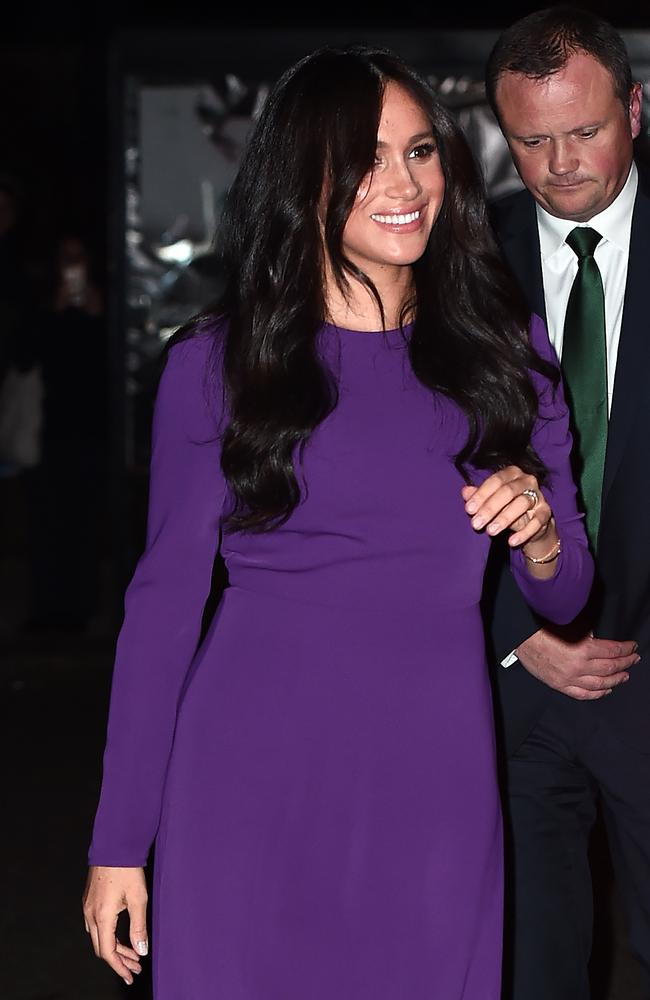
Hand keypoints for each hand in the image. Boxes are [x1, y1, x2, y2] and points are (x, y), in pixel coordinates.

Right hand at [82, 866, 147, 984]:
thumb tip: (141, 950)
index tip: (131, 975)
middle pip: (101, 947)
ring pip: (98, 937)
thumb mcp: (138, 898)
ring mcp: (88, 906)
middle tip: (135, 967)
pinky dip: (108, 935)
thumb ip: (139, 926)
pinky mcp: (89, 899)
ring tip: (132, 953)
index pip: (107, 952)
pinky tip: (120, 935)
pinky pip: (95, 926)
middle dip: (118, 960)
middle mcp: (90, 914)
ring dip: (114, 948)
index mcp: (102, 916)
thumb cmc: (127, 868)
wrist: (114, 845)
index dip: (119, 967)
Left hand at [462, 466, 551, 547]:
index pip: (495, 480)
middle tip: (476, 524)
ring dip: (504, 518)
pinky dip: (524, 533)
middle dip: (490, 508)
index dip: (481, 495)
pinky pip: (537, 521)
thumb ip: (479, 496)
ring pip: (522, 504)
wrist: (532, 523)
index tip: (469, 510)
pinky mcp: (546, 512)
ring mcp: (539, 496)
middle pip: (508, 491)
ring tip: (490, 531)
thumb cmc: (507, 506)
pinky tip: (511, 542)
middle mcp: (527, 480)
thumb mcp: (492, 501)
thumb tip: (465, 492)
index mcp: (512, 473)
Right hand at [516, 628, 639, 699]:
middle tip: (633, 659)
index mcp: (582, 648)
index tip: (632, 647)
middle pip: (610, 667)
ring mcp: (570, 678)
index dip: (625, 649)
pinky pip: (583, 694)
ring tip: (624, 675)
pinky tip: (606, 690)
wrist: (521, 639)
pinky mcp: (560, 685)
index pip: (612, 651)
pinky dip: (598, 694)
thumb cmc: (543, 629)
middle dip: (625, 663)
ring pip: (600, 684)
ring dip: (616, 679)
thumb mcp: (569, 626)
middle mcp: (579, 666)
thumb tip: (599, 640)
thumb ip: (587, 634)